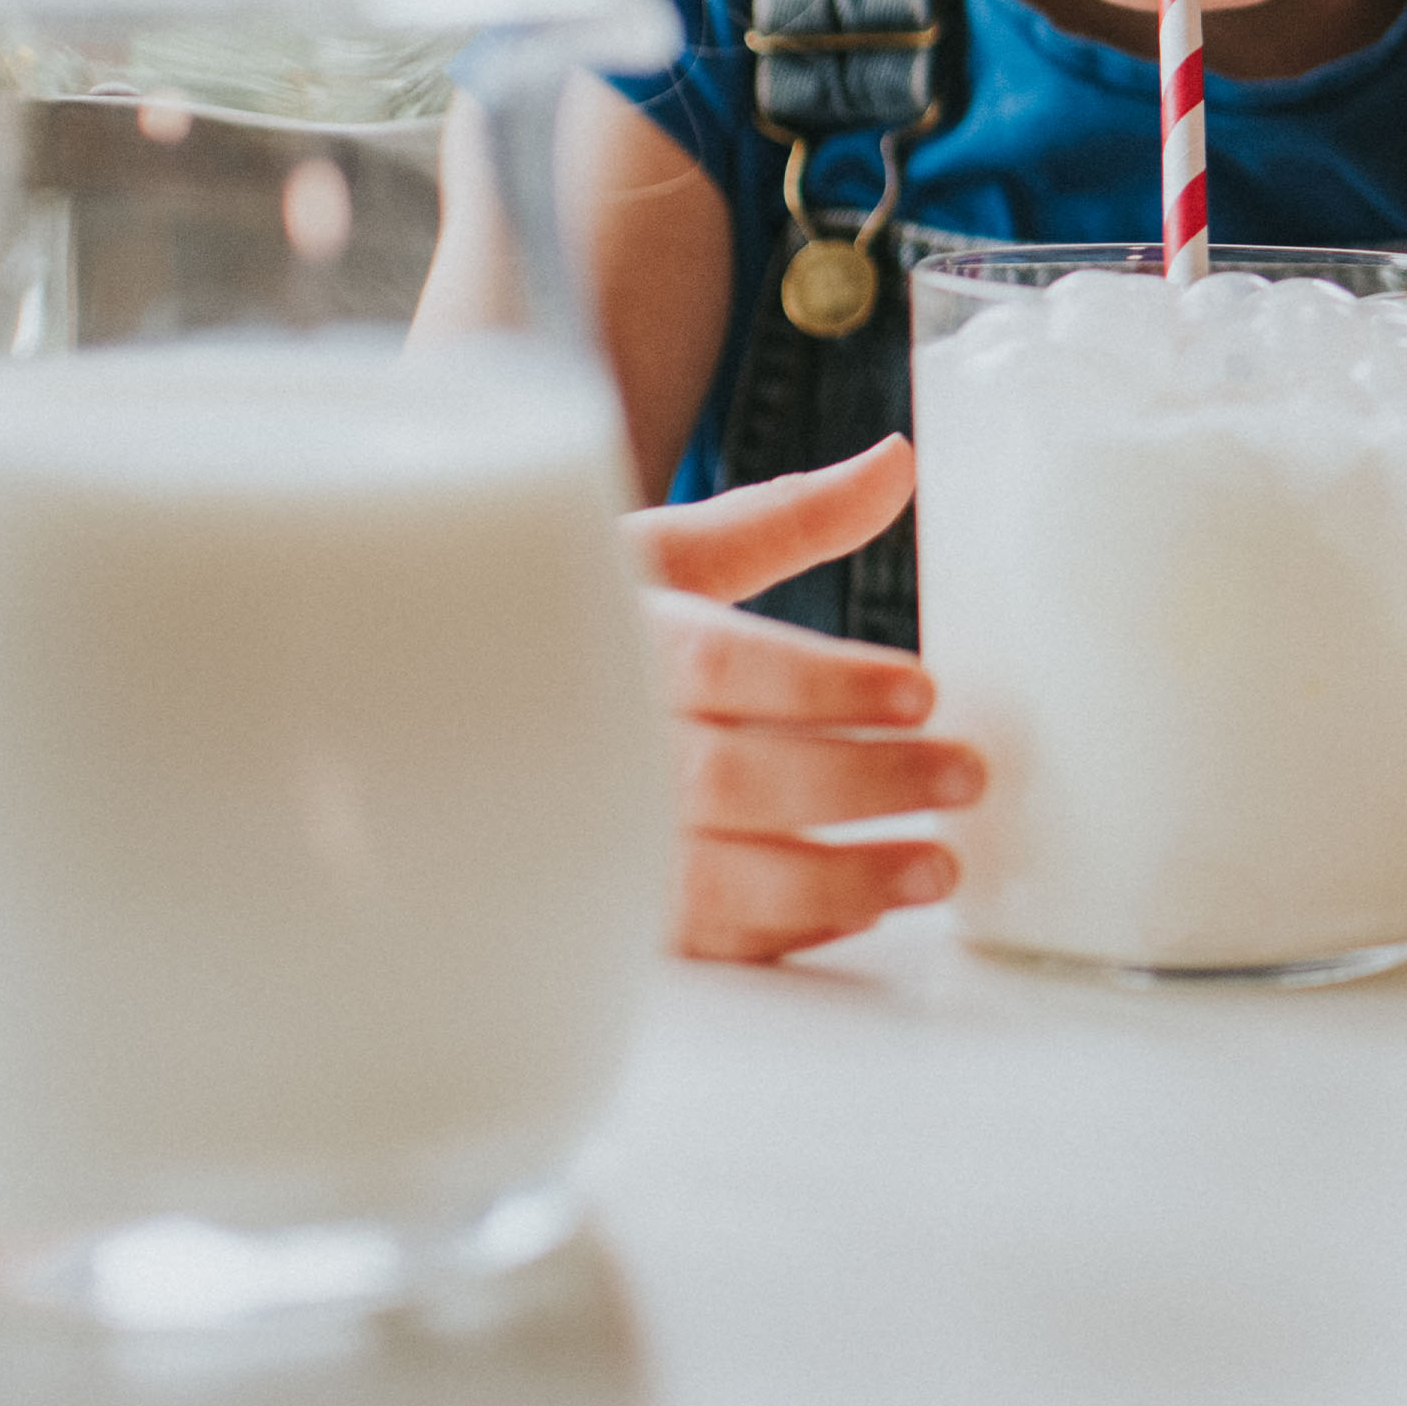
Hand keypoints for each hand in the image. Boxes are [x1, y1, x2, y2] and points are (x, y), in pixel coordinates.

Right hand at [626, 437, 985, 961]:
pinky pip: (689, 943)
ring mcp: (582, 839)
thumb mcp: (665, 554)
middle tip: (967, 776)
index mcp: (609, 638)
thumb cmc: (574, 618)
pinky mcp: (589, 910)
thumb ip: (785, 518)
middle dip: (860, 783)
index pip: (720, 665)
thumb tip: (899, 462)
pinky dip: (779, 934)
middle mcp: (588, 745)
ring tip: (939, 869)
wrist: (438, 697)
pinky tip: (861, 915)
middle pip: (732, 777)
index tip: (923, 689)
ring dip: (836, 880)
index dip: (823, 683)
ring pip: (712, 881)